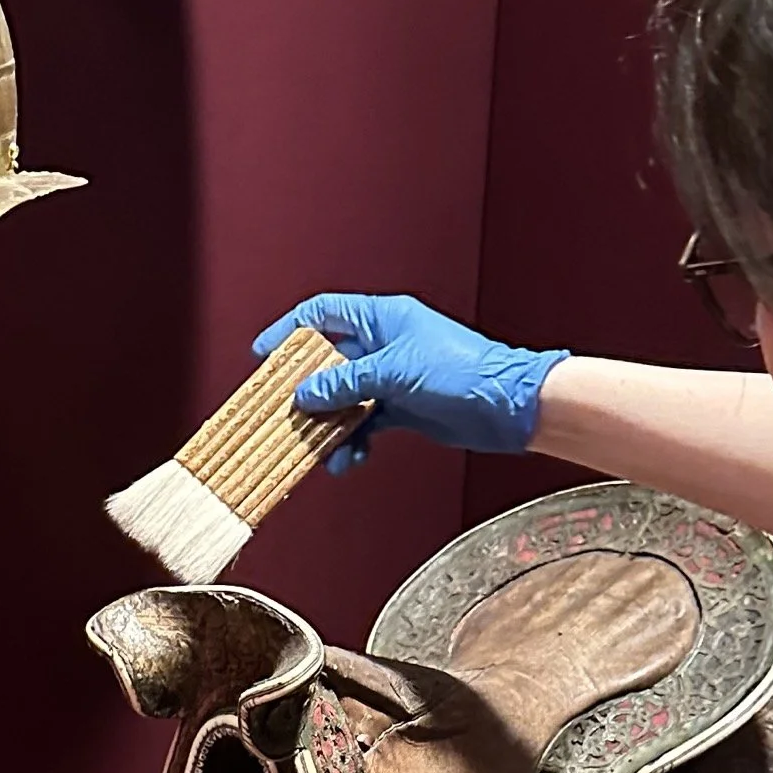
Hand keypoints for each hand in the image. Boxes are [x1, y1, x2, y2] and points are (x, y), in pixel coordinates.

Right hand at [254, 293, 570, 463]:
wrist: (509, 407)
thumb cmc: (462, 372)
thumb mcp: (395, 372)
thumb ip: (346, 382)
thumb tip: (304, 394)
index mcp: (382, 319)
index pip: (324, 314)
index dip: (290, 331)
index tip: (263, 355)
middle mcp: (384, 344)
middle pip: (328, 361)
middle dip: (306, 390)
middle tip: (285, 413)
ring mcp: (393, 377)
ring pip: (344, 398)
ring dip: (330, 424)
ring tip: (321, 449)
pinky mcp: (403, 408)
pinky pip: (365, 423)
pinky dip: (354, 441)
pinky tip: (349, 459)